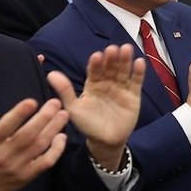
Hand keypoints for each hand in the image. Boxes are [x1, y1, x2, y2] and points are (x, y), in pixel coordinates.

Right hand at [0, 93, 69, 190]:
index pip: (5, 126)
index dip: (19, 114)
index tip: (32, 101)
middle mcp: (3, 155)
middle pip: (27, 135)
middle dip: (43, 118)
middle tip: (56, 103)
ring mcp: (16, 167)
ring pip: (39, 146)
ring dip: (53, 130)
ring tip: (63, 115)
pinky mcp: (26, 176)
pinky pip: (45, 163)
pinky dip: (55, 151)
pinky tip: (61, 138)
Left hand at [47, 44, 145, 169]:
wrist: (105, 141)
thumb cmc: (87, 124)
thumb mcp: (73, 108)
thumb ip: (65, 91)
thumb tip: (51, 74)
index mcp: (92, 84)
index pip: (95, 70)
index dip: (96, 63)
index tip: (97, 56)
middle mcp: (107, 83)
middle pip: (110, 68)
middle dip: (111, 58)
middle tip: (112, 49)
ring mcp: (121, 88)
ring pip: (123, 71)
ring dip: (125, 60)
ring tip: (126, 49)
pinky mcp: (133, 95)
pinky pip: (136, 82)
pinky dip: (138, 72)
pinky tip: (139, 62)